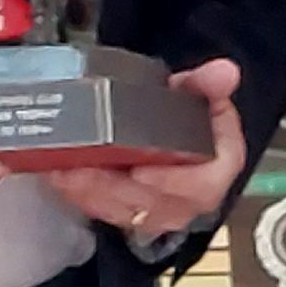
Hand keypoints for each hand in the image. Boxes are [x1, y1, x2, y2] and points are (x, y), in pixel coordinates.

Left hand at [46, 59, 247, 241]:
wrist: (172, 137)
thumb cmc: (187, 119)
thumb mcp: (196, 95)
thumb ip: (207, 84)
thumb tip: (224, 72)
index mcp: (215, 169)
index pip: (202, 185)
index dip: (171, 182)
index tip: (141, 171)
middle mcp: (189, 198)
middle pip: (153, 202)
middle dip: (114, 186)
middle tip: (84, 169)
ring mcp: (158, 211)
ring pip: (124, 210)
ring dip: (91, 191)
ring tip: (66, 170)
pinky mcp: (130, 214)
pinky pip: (103, 211)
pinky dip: (79, 193)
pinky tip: (61, 174)